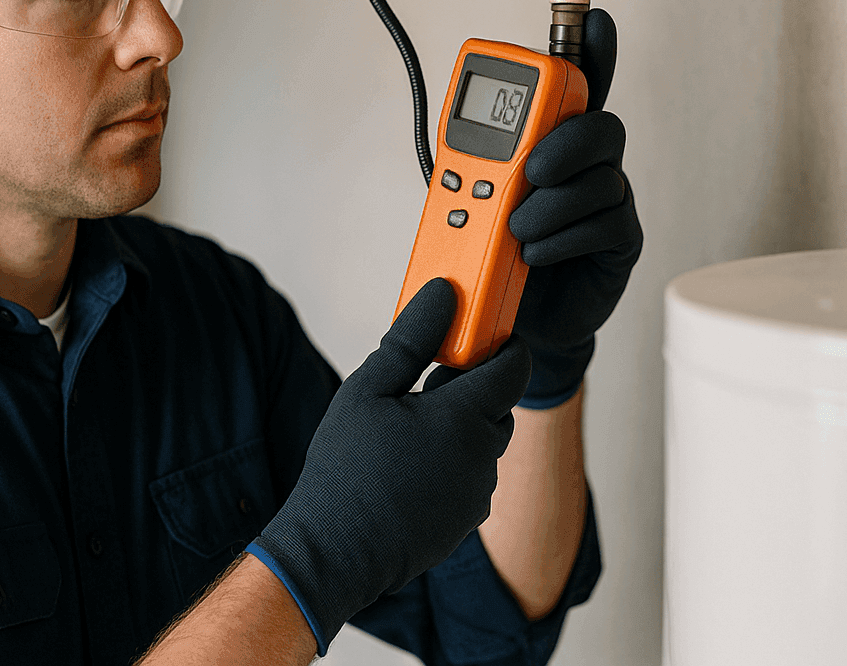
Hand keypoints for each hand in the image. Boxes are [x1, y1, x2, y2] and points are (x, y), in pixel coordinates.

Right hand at [248, 279, 531, 653]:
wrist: (333, 553)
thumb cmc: (345, 469)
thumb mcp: (369, 389)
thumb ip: (413, 339)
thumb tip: (444, 292)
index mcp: (464, 418)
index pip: (514, 367)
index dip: (504, 345)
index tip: (482, 334)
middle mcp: (484, 458)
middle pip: (500, 406)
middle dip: (475, 388)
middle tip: (430, 380)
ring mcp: (478, 494)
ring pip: (485, 445)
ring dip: (462, 429)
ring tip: (410, 427)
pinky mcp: (466, 522)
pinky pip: (471, 478)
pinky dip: (453, 464)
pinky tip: (409, 466)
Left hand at [507, 8, 642, 406]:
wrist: (516, 321)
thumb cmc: (499, 251)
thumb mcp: (476, 199)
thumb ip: (482, 161)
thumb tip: (469, 129)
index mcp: (556, 142)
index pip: (583, 86)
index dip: (596, 48)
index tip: (598, 17)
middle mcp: (590, 165)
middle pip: (602, 126)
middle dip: (567, 140)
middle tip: (531, 167)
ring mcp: (610, 201)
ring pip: (598, 180)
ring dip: (550, 204)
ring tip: (516, 230)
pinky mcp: (621, 241)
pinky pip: (605, 224)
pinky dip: (563, 237)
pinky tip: (537, 253)